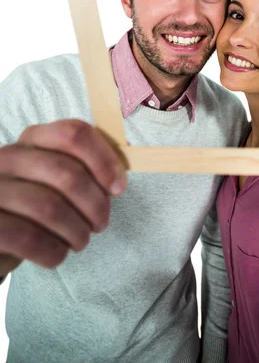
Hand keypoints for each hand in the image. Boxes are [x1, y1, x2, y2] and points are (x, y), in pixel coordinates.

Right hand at [0, 119, 126, 275]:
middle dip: (95, 204)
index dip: (103, 160)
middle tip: (100, 224)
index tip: (118, 188)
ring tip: (80, 240)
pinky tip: (58, 254)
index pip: (73, 133)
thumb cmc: (34, 205)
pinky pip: (29, 238)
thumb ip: (84, 170)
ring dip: (76, 231)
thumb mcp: (55, 179)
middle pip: (67, 174)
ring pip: (49, 208)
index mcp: (32, 140)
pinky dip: (53, 250)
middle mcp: (8, 157)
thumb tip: (117, 181)